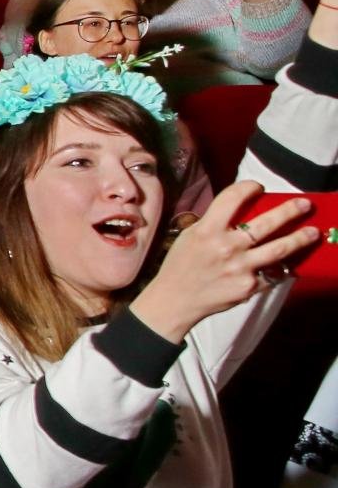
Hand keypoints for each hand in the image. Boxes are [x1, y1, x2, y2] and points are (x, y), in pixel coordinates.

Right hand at [132, 181, 318, 340]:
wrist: (175, 300)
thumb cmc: (181, 265)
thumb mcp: (190, 236)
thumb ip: (214, 222)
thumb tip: (240, 208)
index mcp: (207, 231)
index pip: (232, 199)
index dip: (248, 188)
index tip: (258, 187)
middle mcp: (226, 247)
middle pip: (266, 223)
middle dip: (290, 211)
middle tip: (304, 204)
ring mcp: (240, 268)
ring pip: (279, 249)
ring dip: (300, 239)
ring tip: (313, 232)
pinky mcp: (249, 286)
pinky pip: (271, 273)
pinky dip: (281, 267)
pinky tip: (289, 263)